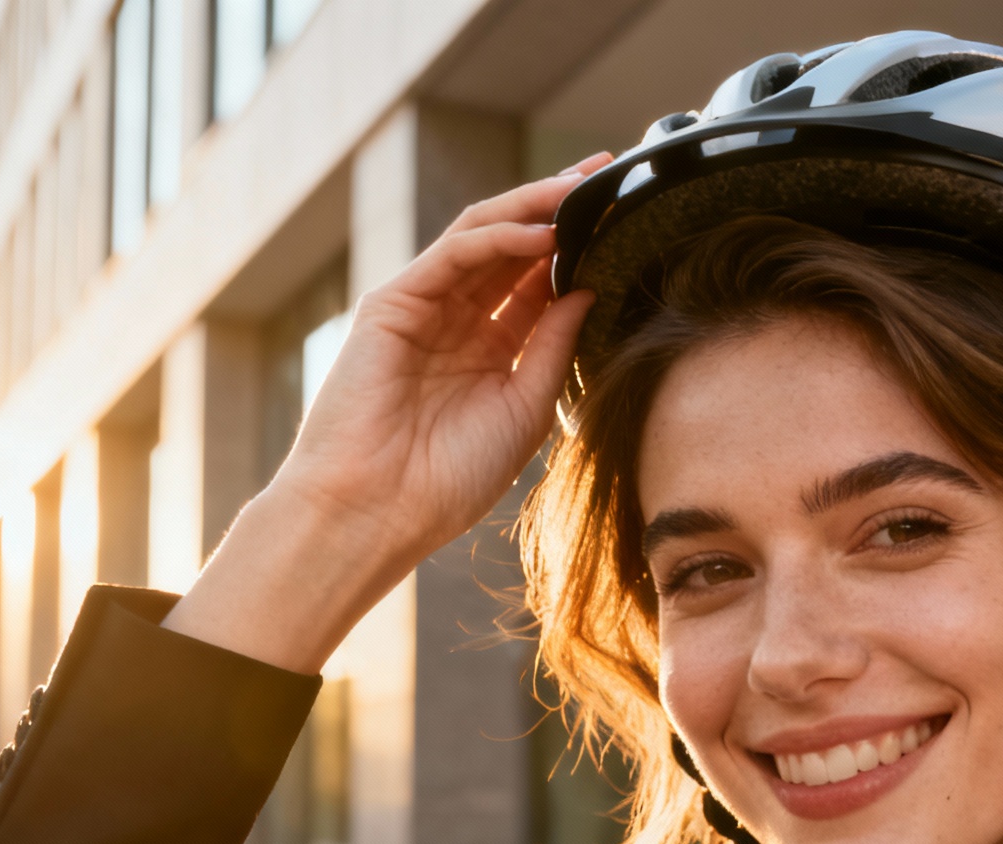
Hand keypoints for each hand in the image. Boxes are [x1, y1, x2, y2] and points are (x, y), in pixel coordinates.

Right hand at [163, 155, 608, 672]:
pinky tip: (542, 233)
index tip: (625, 218)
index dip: (580, 249)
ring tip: (582, 186)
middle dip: (559, 207)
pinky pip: (453, 255)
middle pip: (514, 247)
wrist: (377, 511)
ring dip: (533, 207)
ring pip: (484, 236)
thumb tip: (588, 290)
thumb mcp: (525, 408)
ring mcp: (423, 308)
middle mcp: (457, 321)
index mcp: (490, 349)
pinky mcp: (394, 304)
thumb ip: (554, 346)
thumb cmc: (447, 479)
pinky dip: (498, 238)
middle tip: (608, 172)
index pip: (539, 281)